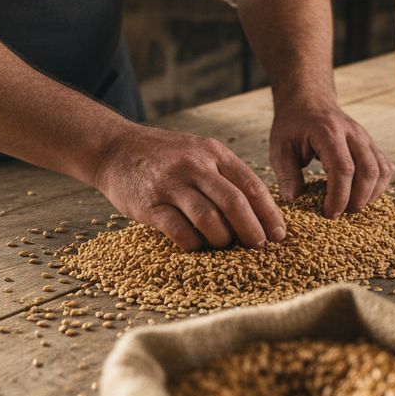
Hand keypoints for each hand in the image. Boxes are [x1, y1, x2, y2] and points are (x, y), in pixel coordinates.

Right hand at [91, 124, 286, 250]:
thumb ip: (225, 176)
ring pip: (209, 220)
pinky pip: (180, 232)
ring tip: (225, 245)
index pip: (251, 185)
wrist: (115, 149)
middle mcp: (194, 166)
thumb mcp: (199, 152)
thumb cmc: (165, 157)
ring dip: (223, 239)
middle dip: (252, 230)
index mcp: (213, 153)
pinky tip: (196, 245)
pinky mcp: (149, 205)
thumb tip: (258, 213)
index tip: (279, 234)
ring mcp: (171, 185)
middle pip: (234, 203)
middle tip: (259, 246)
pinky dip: (194, 244)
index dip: (269, 213)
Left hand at [269, 95, 393, 216]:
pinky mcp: (371, 144)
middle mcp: (353, 133)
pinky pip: (384, 167)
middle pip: (368, 171)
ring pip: (382, 170)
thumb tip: (293, 201)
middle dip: (358, 199)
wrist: (308, 100)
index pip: (342, 169)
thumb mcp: (280, 147)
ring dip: (371, 194)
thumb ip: (286, 174)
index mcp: (328, 132)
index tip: (329, 213)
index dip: (339, 196)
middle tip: (340, 215)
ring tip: (351, 207)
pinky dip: (378, 186)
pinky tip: (362, 195)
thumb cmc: (292, 125)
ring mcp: (365, 137)